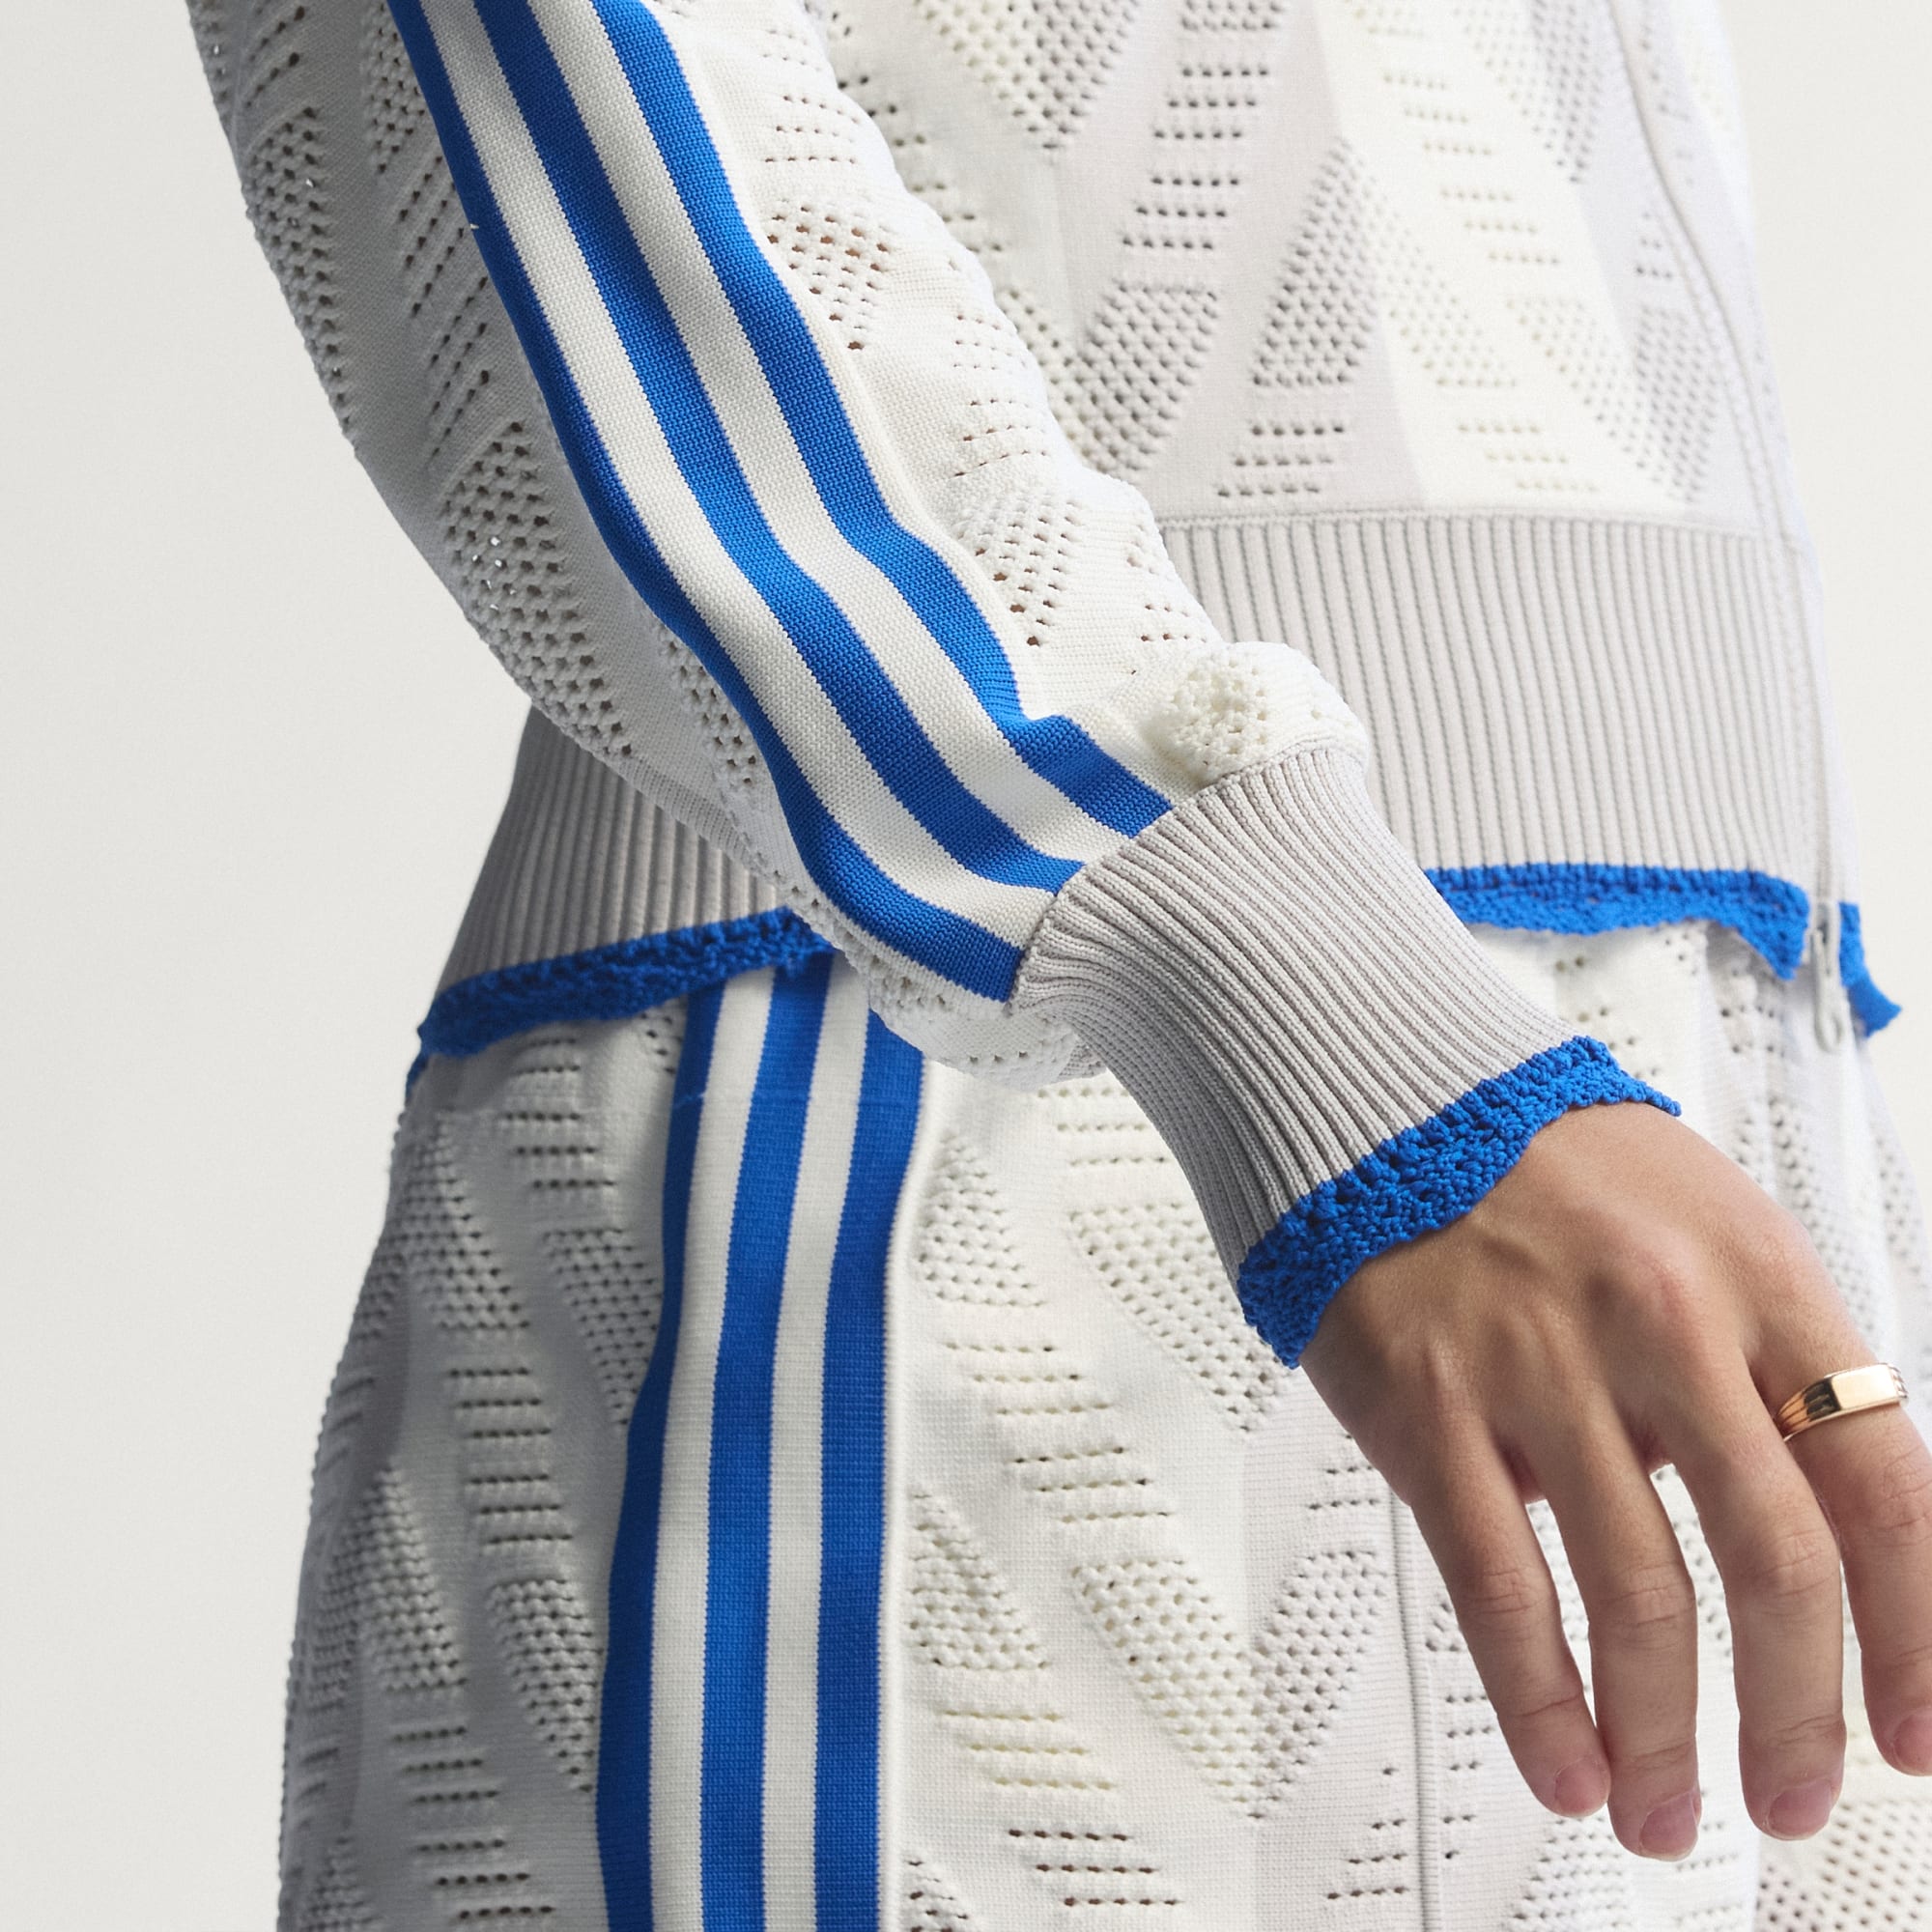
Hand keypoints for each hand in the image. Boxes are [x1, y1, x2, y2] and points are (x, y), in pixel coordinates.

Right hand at [1298, 1100, 1931, 1858]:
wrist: (1384, 1099)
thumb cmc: (1553, 1169)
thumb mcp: (1711, 1227)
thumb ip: (1776, 1368)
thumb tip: (1829, 1538)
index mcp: (1756, 1278)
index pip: (1885, 1483)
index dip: (1919, 1635)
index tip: (1915, 1733)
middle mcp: (1660, 1323)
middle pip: (1774, 1558)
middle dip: (1798, 1715)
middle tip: (1796, 1797)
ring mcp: (1537, 1366)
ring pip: (1636, 1593)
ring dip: (1666, 1737)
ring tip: (1668, 1813)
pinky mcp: (1429, 1404)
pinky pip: (1498, 1580)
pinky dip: (1540, 1698)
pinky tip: (1565, 1761)